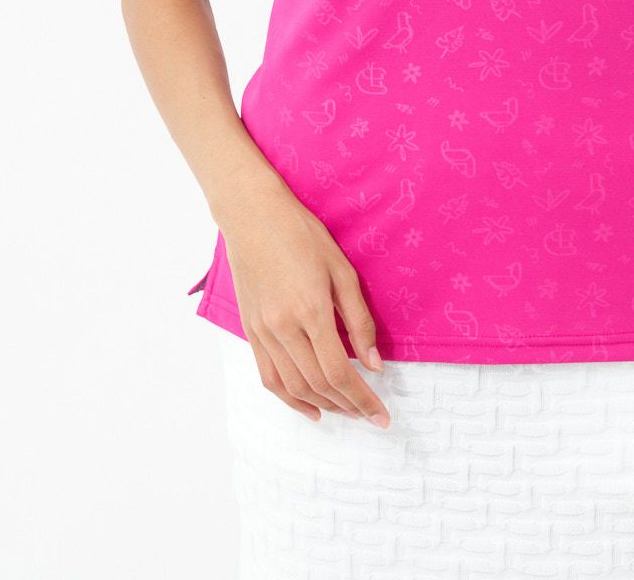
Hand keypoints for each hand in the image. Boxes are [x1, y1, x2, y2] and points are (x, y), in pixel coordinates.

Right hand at [221, 188, 391, 427]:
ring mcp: (263, 332)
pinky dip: (289, 399)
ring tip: (348, 412)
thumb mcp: (342, 270)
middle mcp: (283, 328)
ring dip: (323, 406)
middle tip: (372, 416)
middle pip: (319, 385)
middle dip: (349, 407)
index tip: (382, 416)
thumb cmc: (303, 235)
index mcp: (311, 311)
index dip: (363, 399)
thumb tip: (374, 364)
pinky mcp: (251, 331)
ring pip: (293, 387)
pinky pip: (269, 378)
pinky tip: (310, 407)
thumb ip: (359, 320)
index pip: (339, 373)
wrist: (253, 217)